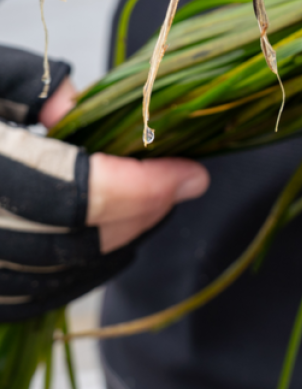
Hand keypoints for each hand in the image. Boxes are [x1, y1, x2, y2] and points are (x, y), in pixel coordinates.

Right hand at [0, 45, 209, 318]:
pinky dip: (74, 276)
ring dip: (114, 247)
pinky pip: (24, 300)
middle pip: (72, 241)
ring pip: (52, 278)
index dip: (143, 187)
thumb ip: (30, 87)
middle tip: (179, 185)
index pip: (77, 191)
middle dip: (139, 215)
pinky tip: (104, 244)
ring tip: (150, 208)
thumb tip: (81, 108)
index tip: (190, 171)